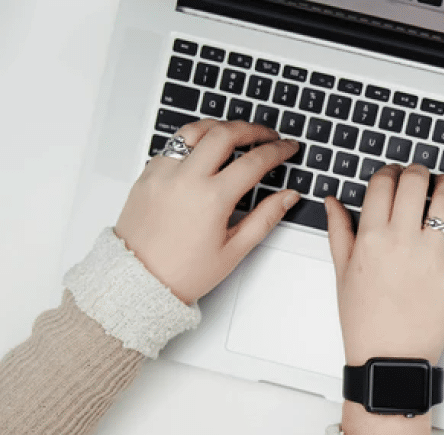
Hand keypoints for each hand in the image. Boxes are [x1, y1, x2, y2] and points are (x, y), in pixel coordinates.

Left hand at [114, 120, 300, 303]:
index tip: (288, 148)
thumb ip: (265, 218)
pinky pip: (174, 145)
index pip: (254, 162)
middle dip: (253, 129)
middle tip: (268, 135)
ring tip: (236, 133)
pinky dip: (194, 141)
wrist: (139, 280)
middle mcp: (186, 178)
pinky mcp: (147, 174)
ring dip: (220, 127)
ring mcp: (163, 172)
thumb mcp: (234, 250)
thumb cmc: (183, 272)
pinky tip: (205, 151)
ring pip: (195, 130)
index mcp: (211, 199)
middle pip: (225, 134)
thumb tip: (287, 197)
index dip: (277, 151)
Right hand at [326, 164, 443, 366]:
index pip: (382, 184)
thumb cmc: (365, 322)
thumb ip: (339, 231)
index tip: (393, 175)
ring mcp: (433, 256)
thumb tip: (333, 201)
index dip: (389, 172)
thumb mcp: (342, 273)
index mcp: (371, 238)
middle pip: (414, 182)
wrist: (390, 358)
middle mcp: (402, 241)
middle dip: (417, 171)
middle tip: (419, 176)